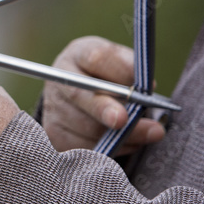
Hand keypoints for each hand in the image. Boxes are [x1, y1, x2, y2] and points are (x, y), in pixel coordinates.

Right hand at [41, 36, 164, 153]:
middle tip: (123, 119)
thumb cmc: (109, 76)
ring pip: (84, 126)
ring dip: (119, 134)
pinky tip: (126, 141)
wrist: (83, 93)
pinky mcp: (55, 134)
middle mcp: (59, 80)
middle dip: (103, 109)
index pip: (96, 59)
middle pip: (79, 95)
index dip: (119, 72)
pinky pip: (83, 147)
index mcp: (77, 55)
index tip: (144, 86)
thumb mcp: (121, 62)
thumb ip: (133, 69)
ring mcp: (53, 108)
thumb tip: (146, 87)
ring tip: (150, 133)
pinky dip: (110, 147)